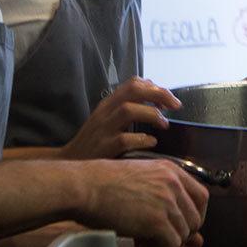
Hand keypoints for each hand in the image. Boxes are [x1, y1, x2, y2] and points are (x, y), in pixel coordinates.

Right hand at [59, 77, 180, 159]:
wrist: (70, 163)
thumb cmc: (95, 142)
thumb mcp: (109, 119)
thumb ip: (129, 108)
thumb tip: (157, 100)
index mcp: (109, 104)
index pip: (133, 84)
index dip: (155, 87)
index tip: (169, 100)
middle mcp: (105, 112)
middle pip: (133, 91)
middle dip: (159, 94)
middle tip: (176, 106)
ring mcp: (103, 129)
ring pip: (128, 110)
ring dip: (151, 114)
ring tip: (164, 124)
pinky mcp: (103, 147)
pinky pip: (125, 139)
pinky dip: (142, 139)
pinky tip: (152, 142)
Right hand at [74, 158, 209, 246]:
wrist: (85, 187)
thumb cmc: (102, 182)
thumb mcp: (140, 174)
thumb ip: (160, 189)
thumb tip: (175, 212)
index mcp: (171, 170)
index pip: (202, 196)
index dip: (195, 214)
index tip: (184, 224)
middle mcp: (173, 184)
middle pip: (196, 218)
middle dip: (183, 232)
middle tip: (165, 239)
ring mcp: (167, 203)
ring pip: (184, 234)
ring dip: (169, 243)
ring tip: (149, 243)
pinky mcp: (157, 222)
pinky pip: (171, 245)